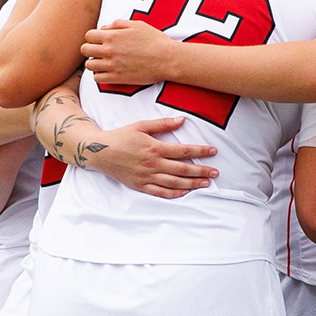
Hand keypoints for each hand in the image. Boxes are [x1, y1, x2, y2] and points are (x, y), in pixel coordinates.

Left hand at [82, 17, 175, 88]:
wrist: (167, 59)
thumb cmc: (154, 40)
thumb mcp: (137, 24)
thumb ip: (117, 24)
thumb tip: (103, 29)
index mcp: (112, 36)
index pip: (88, 35)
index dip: (93, 37)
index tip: (101, 40)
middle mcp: (109, 51)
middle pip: (85, 50)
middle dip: (90, 49)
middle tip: (100, 51)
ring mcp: (112, 66)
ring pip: (89, 65)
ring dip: (94, 62)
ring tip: (104, 62)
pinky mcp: (117, 78)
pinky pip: (97, 79)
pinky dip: (100, 76)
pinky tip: (108, 72)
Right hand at [87, 112, 218, 198]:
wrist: (99, 151)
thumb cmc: (121, 136)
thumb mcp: (141, 125)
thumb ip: (162, 124)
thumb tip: (182, 120)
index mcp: (155, 147)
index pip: (183, 151)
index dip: (200, 151)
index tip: (213, 151)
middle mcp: (152, 164)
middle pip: (183, 169)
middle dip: (202, 171)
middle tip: (216, 172)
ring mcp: (146, 176)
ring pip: (174, 183)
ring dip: (192, 184)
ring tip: (206, 183)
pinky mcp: (140, 185)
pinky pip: (160, 192)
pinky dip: (174, 194)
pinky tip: (186, 192)